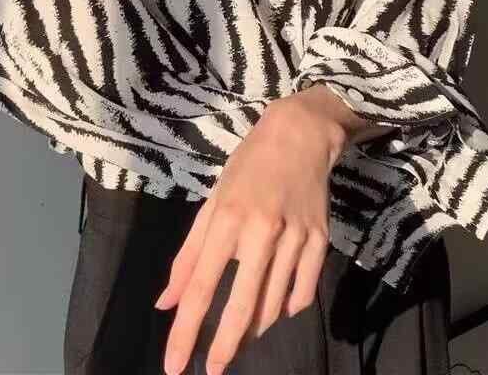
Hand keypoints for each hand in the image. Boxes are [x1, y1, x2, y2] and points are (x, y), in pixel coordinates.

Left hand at [152, 87, 348, 374]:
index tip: (174, 366)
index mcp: (227, 218)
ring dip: (252, 328)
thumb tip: (166, 302)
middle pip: (240, 305)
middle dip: (224, 347)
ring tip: (238, 336)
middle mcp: (262, 231)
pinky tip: (274, 311)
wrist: (301, 135)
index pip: (200, 287)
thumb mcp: (213, 200)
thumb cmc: (249, 164)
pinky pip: (304, 291)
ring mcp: (296, 237)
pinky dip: (288, 309)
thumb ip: (189, 254)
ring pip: (273, 304)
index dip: (185, 331)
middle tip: (212, 371)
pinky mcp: (321, 239)